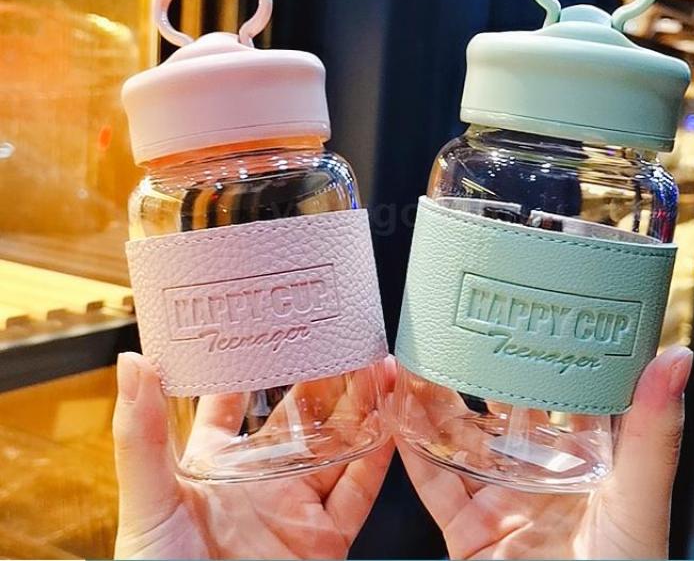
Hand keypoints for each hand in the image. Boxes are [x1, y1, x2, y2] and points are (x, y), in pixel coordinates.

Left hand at [112, 353, 393, 558]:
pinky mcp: (325, 539)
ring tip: (377, 365)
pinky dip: (379, 457)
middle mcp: (260, 478)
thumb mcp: (149, 502)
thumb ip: (142, 435)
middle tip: (343, 336)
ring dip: (360, 406)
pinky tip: (392, 421)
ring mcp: (296, 507)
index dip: (254, 361)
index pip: (233, 398)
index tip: (274, 321)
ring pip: (337, 445)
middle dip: (323, 375)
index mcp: (213, 463)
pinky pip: (358, 491)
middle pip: (299, 415)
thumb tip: (133, 362)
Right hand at [396, 345, 692, 558]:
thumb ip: (651, 437)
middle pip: (505, 409)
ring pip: (462, 440)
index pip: (570, 391)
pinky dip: (412, 451)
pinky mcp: (469, 530)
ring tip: (417, 356)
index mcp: (591, 464)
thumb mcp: (639, 508)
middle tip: (464, 320)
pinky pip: (435, 483)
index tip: (534, 303)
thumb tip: (675, 356)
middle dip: (483, 367)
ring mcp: (504, 501)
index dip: (551, 348)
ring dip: (436, 401)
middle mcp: (544, 476)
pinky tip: (397, 415)